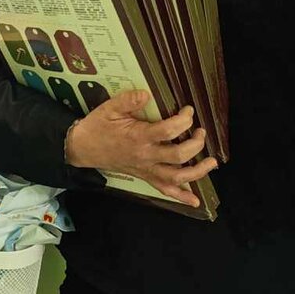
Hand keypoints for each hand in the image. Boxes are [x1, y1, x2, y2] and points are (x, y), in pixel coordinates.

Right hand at [65, 91, 216, 207]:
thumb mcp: (110, 108)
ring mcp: (146, 169)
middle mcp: (145, 156)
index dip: (184, 119)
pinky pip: (164, 190)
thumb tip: (147, 93)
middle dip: (196, 143)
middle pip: (179, 155)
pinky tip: (195, 200)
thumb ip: (129, 100)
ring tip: (211, 162)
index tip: (188, 110)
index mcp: (138, 137)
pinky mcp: (145, 176)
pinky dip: (181, 196)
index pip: (169, 130)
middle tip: (200, 131)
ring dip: (198, 171)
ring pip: (176, 176)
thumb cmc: (98, 126)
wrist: (83, 148)